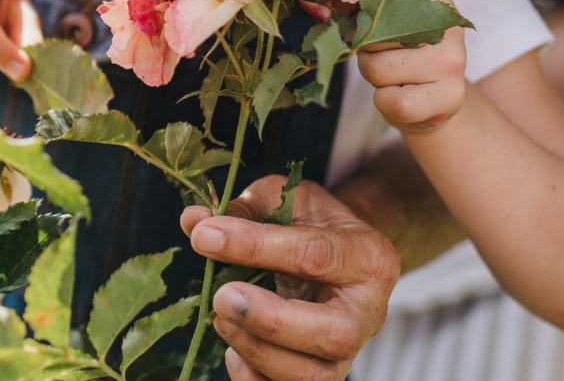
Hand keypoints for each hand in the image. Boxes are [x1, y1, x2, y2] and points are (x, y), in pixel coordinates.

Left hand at [181, 175, 398, 380]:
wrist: (340, 256)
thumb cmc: (313, 224)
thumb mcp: (287, 200)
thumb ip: (244, 208)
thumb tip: (194, 222)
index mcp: (367, 256)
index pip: (315, 255)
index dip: (255, 247)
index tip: (206, 238)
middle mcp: (368, 311)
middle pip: (333, 333)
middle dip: (269, 320)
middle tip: (221, 297)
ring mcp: (351, 351)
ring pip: (313, 374)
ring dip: (257, 350)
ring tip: (221, 318)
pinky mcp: (325, 373)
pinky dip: (255, 378)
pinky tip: (233, 352)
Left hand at [356, 0, 467, 134]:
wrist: (437, 97)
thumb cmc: (401, 50)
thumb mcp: (382, 17)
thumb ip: (357, 1)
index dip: (357, 0)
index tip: (351, 5)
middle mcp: (447, 23)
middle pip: (372, 32)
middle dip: (364, 47)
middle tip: (382, 52)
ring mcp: (452, 60)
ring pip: (377, 68)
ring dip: (372, 76)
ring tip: (393, 74)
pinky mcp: (449, 95)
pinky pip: (390, 100)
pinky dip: (384, 101)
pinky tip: (401, 94)